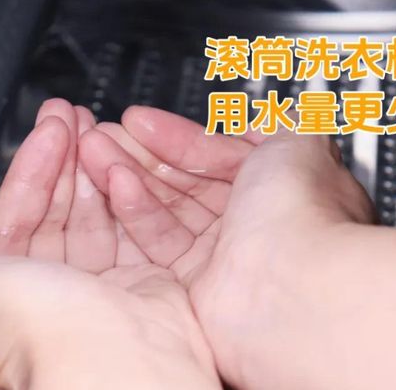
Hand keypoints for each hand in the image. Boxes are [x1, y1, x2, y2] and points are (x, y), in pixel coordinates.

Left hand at [0, 100, 219, 388]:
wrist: (113, 359)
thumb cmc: (33, 331)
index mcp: (2, 296)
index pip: (13, 217)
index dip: (27, 171)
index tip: (44, 133)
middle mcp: (49, 294)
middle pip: (53, 209)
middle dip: (59, 158)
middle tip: (68, 118)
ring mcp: (97, 287)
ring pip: (91, 214)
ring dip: (90, 167)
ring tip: (94, 128)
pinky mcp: (139, 284)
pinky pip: (130, 229)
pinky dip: (125, 196)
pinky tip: (121, 168)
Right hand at [85, 107, 373, 387]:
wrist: (289, 279)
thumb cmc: (299, 212)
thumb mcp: (296, 144)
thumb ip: (283, 124)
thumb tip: (278, 112)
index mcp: (275, 187)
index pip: (215, 154)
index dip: (177, 136)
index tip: (142, 122)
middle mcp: (249, 223)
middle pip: (185, 180)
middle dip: (144, 153)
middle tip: (108, 134)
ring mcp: (222, 255)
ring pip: (165, 207)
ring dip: (129, 173)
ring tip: (96, 149)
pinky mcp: (194, 284)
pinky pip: (157, 239)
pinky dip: (134, 208)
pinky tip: (115, 181)